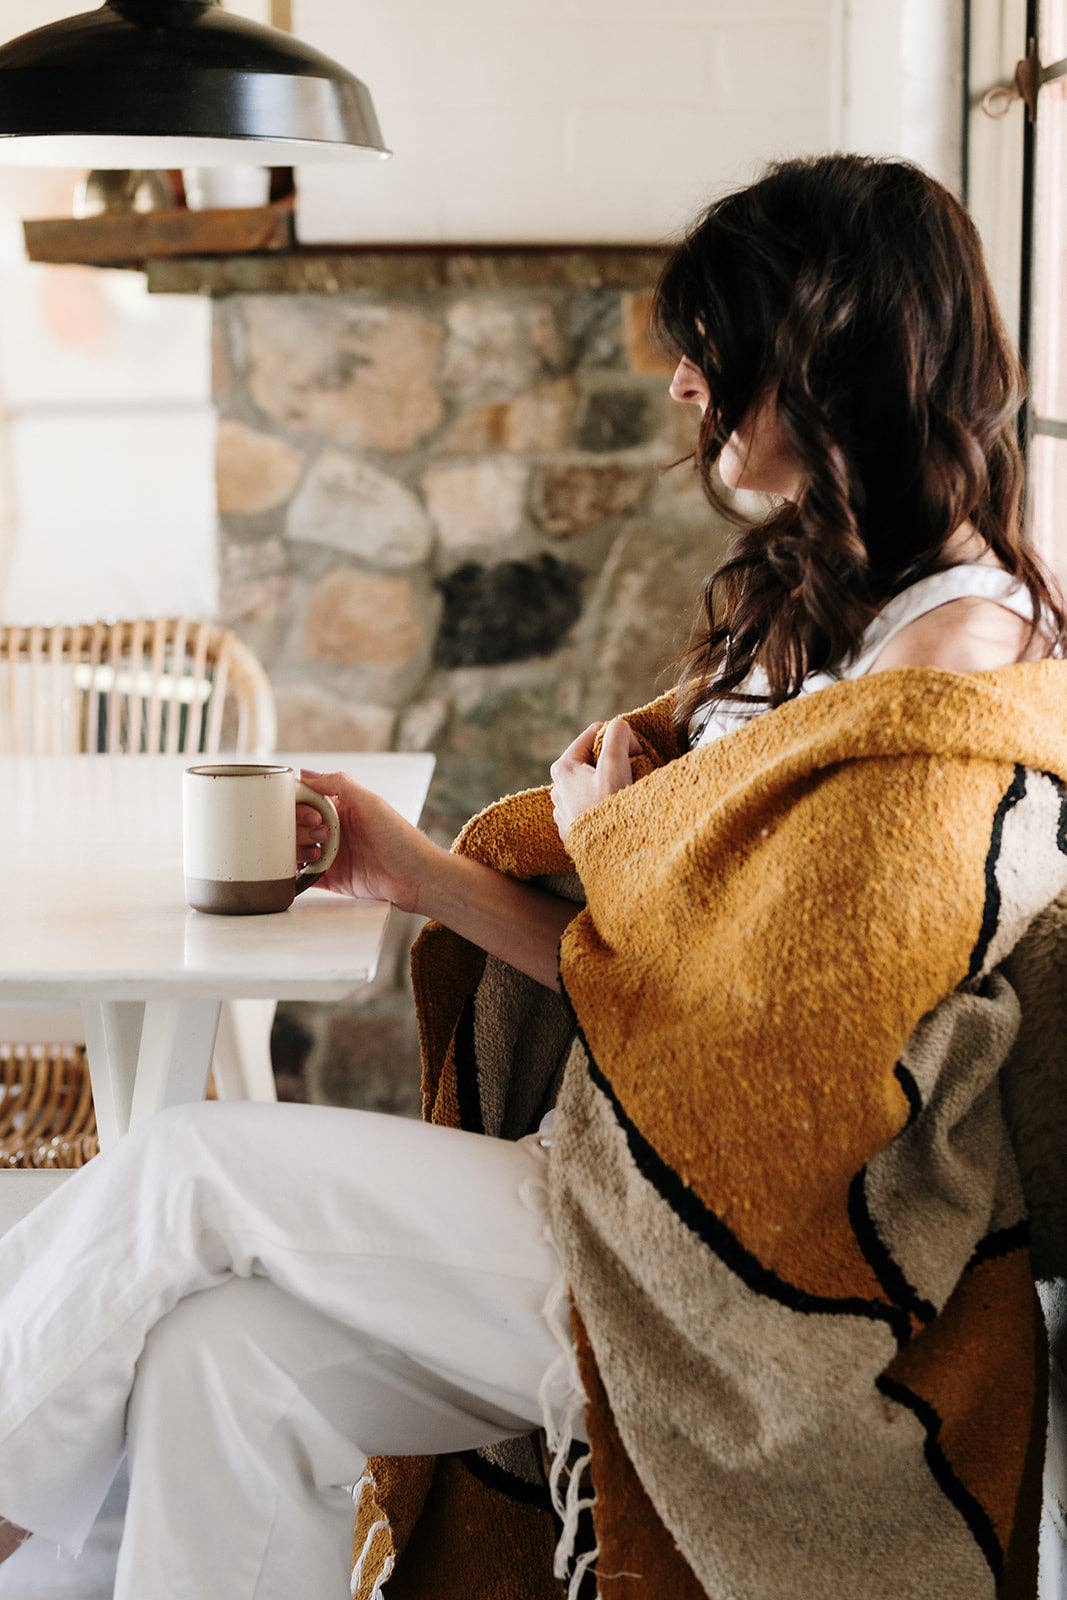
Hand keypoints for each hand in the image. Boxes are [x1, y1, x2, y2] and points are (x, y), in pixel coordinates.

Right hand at [296, 770, 435, 912]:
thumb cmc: (401, 837)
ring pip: (297, 851)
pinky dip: (296, 875)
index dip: (300, 806)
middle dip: (300, 829)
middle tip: (320, 835)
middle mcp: (334, 831)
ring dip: (298, 851)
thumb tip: (306, 774)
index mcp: (341, 810)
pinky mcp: (334, 879)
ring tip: (316, 853)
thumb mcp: (371, 802)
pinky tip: (298, 872)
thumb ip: (339, 784)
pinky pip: (306, 877)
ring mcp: (333, 856)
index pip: (307, 802)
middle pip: (298, 827)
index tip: (308, 813)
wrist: (417, 876)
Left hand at [549, 718, 641, 845]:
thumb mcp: (615, 766)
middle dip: (615, 762)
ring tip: (624, 796)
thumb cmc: (609, 811)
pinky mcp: (573, 829)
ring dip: (611, 783)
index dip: (619, 738)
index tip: (636, 755)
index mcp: (563, 768)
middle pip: (594, 759)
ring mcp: (564, 810)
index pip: (594, 733)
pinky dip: (605, 803)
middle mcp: (558, 788)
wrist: (609, 858)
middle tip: (632, 775)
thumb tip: (619, 727)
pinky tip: (616, 813)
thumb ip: (617, 737)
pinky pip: (592, 804)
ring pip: (594, 782)